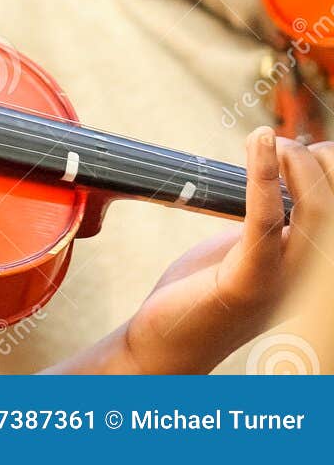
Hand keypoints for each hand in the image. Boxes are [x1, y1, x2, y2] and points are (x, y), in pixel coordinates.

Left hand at [118, 127, 333, 373]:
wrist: (166, 343)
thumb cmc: (204, 294)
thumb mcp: (247, 249)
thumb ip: (270, 222)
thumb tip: (279, 177)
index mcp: (313, 268)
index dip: (331, 171)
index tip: (304, 147)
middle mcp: (312, 279)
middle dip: (322, 164)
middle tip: (285, 143)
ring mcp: (286, 283)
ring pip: (318, 213)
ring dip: (297, 165)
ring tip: (271, 140)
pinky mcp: (250, 282)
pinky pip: (266, 222)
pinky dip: (264, 177)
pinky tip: (260, 144)